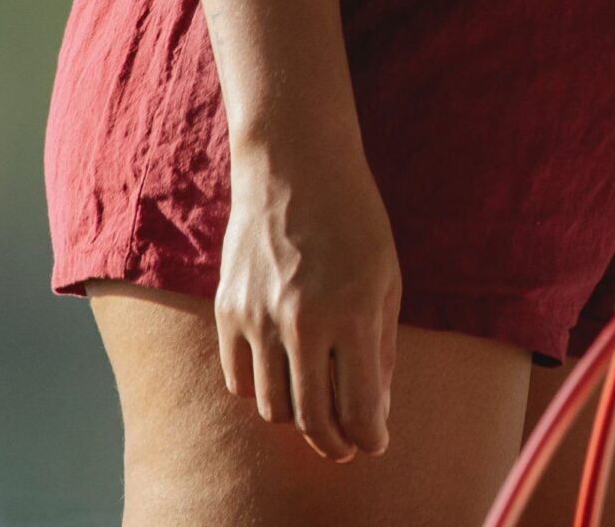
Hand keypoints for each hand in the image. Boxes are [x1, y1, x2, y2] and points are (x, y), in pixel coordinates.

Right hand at [216, 130, 399, 463]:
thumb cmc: (355, 218)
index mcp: (353, 309)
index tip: (375, 444)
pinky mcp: (228, 311)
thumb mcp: (387, 275)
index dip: (369, 435)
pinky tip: (282, 384)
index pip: (358, 403)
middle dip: (333, 443)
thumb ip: (381, 345)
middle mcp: (302, 320)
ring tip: (318, 416)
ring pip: (271, 406)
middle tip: (346, 449)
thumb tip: (375, 410)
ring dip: (297, 421)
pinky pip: (239, 380)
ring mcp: (258, 318)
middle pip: (311, 417)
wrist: (295, 166)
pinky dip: (260, 393)